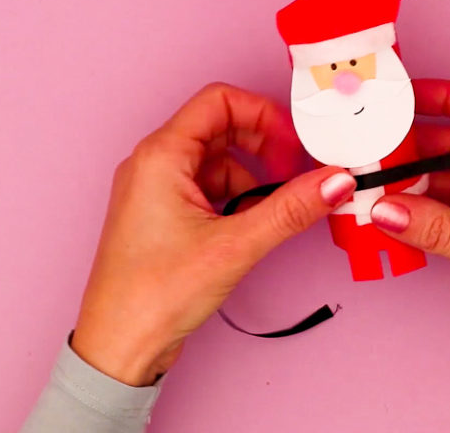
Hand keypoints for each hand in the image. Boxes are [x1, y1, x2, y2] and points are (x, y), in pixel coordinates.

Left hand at [71, 83, 356, 385]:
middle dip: (265, 145)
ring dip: (255, 176)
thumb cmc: (150, 296)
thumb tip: (332, 182)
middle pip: (221, 128)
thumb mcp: (233, 246)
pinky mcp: (166, 216)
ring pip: (219, 160)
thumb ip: (289, 210)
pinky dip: (240, 198)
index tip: (295, 142)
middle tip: (297, 172)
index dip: (264, 114)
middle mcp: (154, 165)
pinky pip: (211, 188)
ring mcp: (158, 190)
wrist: (117, 348)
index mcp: (160, 156)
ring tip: (280, 206)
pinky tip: (256, 224)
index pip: (219, 101)